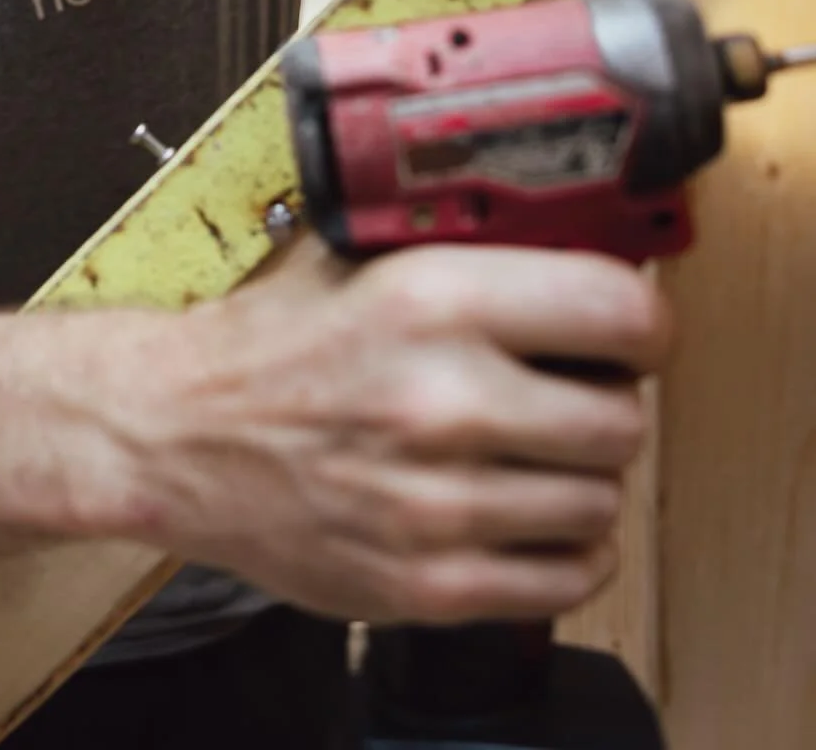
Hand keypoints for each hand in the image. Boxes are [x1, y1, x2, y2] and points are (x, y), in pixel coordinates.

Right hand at [125, 235, 669, 623]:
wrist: (176, 432)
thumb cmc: (267, 344)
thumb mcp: (359, 254)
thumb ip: (463, 244)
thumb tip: (572, 233)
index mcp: (430, 300)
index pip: (619, 312)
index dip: (639, 321)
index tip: (628, 328)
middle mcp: (441, 400)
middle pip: (622, 420)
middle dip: (603, 401)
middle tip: (566, 389)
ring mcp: (437, 502)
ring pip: (600, 502)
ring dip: (577, 476)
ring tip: (527, 450)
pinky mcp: (429, 582)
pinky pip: (567, 577)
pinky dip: (561, 547)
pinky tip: (518, 509)